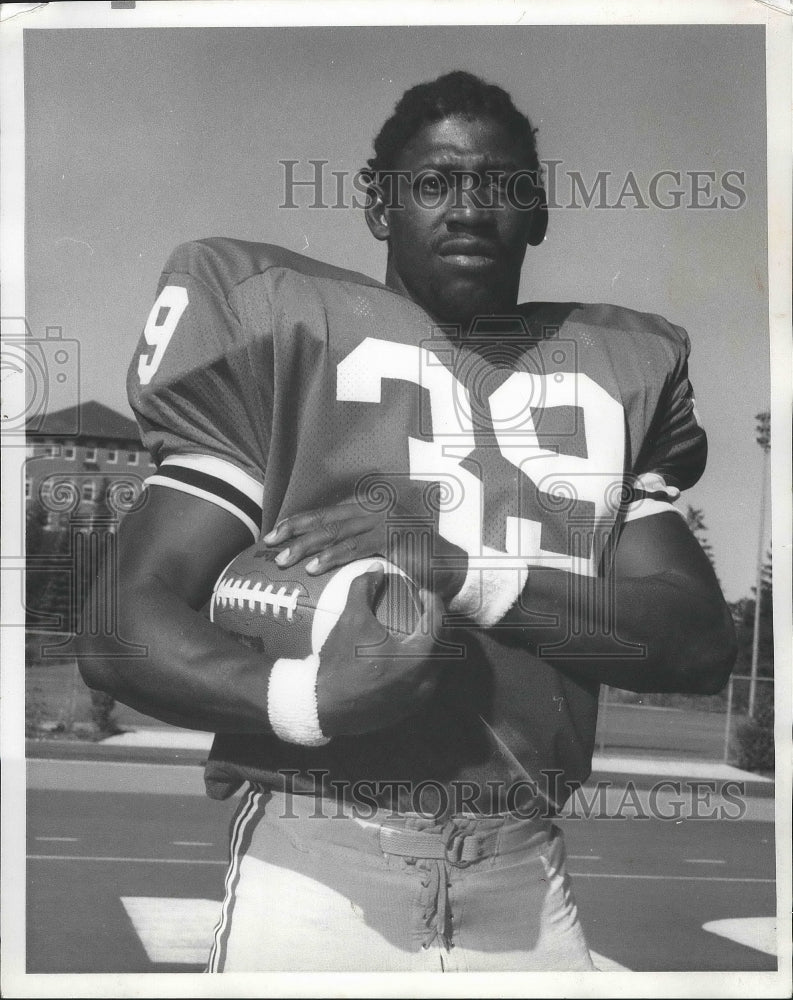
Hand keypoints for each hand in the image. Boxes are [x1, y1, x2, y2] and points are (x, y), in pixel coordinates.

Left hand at [264, 501, 465, 601]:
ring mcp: (384, 520)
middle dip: (294, 532)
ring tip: (285, 560)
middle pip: (326, 519)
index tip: (274, 533)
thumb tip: (323, 549)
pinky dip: (332, 558)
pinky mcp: (392, 537)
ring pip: (336, 533)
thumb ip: (359, 538)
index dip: (299, 521)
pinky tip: (314, 568)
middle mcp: (376, 507)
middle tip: (269, 544)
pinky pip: (355, 548)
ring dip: (307, 547)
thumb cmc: (416, 558)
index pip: (328, 511)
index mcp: (371, 504)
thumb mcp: (384, 543)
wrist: (453, 566)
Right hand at [316, 564, 444, 736]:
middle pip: (444, 646)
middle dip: (436, 625)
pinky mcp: (407, 711)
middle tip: (421, 610)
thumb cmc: (340, 661)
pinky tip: (400, 657)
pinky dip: (418, 667)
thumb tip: (377, 567)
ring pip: (435, 667)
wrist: (321, 706)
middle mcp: (425, 681)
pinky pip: (422, 683)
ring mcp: (417, 699)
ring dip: (429, 647)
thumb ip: (365, 587)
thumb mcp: (351, 618)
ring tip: (413, 632)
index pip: (440, 623)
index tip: (423, 593)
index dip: (434, 603)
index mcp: (418, 657)